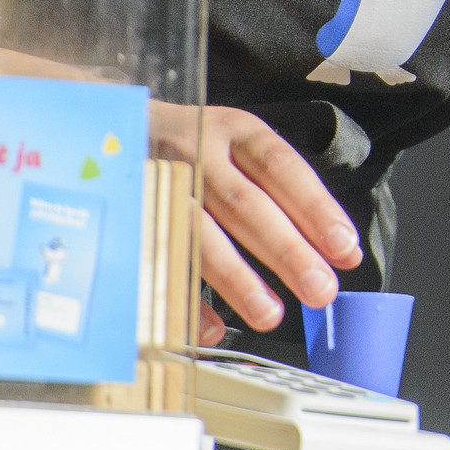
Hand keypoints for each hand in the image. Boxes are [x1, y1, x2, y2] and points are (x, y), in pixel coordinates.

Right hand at [151, 100, 362, 334]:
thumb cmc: (191, 144)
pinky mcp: (129, 213)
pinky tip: (212, 326)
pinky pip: (157, 258)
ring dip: (238, 279)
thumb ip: (276, 190)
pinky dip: (185, 296)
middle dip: (286, 251)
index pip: (282, 168)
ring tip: (270, 314)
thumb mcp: (235, 144)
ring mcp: (157, 182)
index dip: (315, 208)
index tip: (344, 248)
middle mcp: (196, 151)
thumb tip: (330, 250)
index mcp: (234, 130)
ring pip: (200, 234)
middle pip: (246, 205)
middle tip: (320, 290)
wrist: (106, 122)